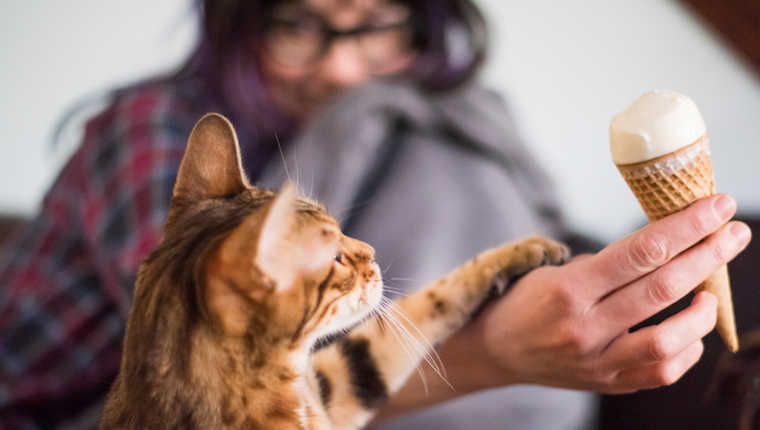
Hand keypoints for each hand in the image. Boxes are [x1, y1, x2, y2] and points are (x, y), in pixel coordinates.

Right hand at [449, 194, 750, 393]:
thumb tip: (667, 245)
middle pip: (662, 287)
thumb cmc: (526, 302)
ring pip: (668, 339)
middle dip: (708, 254)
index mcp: (568, 289)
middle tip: (734, 232)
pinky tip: (690, 329)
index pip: (640, 251)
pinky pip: (660, 371)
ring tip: (712, 291)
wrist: (495, 350)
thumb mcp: (554, 271)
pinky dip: (687, 349)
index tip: (717, 206)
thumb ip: (608, 265)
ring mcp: (597, 360)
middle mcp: (584, 326)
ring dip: (703, 311)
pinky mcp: (608, 382)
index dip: (686, 226)